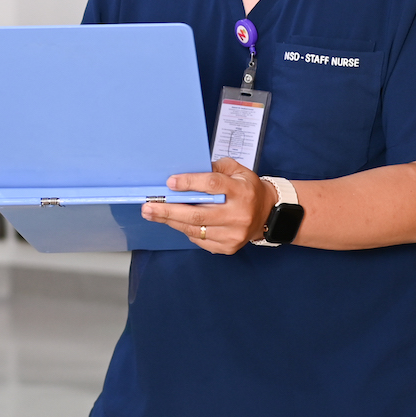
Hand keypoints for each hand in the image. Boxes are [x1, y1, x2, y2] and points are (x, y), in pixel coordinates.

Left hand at [140, 158, 275, 254]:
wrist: (267, 213)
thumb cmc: (246, 188)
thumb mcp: (236, 170)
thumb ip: (214, 169)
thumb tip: (185, 172)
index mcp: (241, 190)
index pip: (212, 185)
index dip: (189, 183)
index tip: (169, 182)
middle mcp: (238, 214)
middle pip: (198, 214)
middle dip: (169, 210)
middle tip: (148, 207)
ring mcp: (234, 234)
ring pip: (195, 229)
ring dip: (170, 221)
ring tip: (152, 214)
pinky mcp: (229, 247)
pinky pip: (199, 240)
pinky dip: (185, 230)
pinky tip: (174, 222)